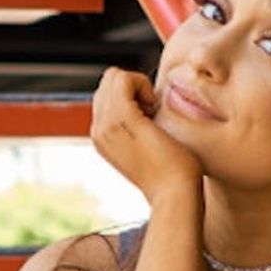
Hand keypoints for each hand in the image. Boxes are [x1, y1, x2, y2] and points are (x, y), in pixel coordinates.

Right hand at [90, 67, 201, 202]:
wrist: (173, 193)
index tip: (150, 116)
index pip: (107, 93)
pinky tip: (154, 107)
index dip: (131, 94)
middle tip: (152, 111)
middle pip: (107, 81)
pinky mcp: (122, 119)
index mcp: (102, 136)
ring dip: (138, 85)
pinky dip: (142, 84)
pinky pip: (124, 79)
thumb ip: (137, 124)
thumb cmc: (171, 171)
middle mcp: (97, 130)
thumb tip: (145, 102)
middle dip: (132, 87)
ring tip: (152, 111)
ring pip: (113, 76)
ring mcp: (106, 125)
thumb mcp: (146, 145)